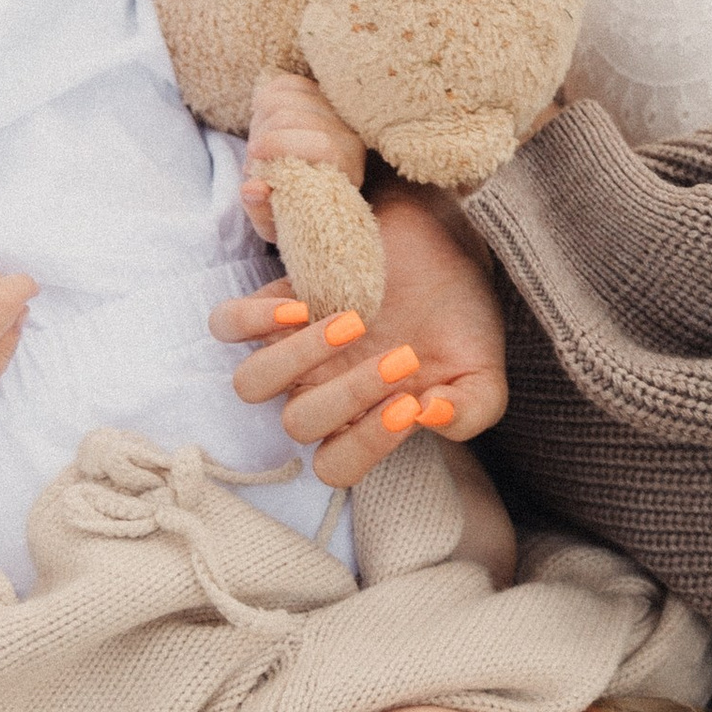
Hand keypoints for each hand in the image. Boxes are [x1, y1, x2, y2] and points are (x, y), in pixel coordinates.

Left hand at [212, 186, 507, 486]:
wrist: (448, 244)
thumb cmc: (462, 317)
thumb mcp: (484, 373)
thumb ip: (469, 412)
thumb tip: (429, 416)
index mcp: (362, 421)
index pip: (336, 467)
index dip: (366, 445)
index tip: (409, 400)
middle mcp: (320, 391)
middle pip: (297, 424)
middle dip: (351, 392)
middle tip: (400, 355)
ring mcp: (293, 348)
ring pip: (250, 384)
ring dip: (298, 359)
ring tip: (351, 324)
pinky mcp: (277, 300)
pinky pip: (227, 324)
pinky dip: (253, 319)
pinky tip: (302, 306)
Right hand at [240, 67, 366, 243]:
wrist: (311, 188)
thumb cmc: (295, 209)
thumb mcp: (277, 223)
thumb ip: (264, 212)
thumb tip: (254, 188)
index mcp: (347, 168)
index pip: (323, 145)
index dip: (281, 145)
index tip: (254, 156)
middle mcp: (350, 135)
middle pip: (297, 117)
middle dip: (263, 134)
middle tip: (254, 156)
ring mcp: (337, 110)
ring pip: (289, 97)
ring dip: (262, 118)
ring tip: (260, 141)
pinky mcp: (322, 93)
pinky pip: (288, 83)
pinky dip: (266, 97)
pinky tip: (263, 117)